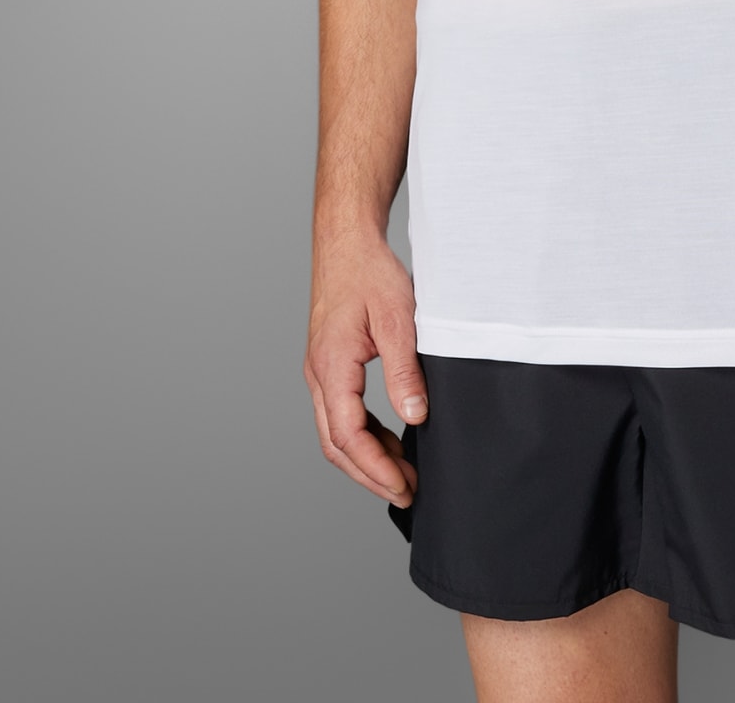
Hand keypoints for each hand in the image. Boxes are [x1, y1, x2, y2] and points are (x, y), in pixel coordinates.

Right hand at [303, 222, 426, 505]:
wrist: (347, 242)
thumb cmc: (369, 273)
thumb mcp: (397, 320)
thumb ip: (404, 372)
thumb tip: (416, 416)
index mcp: (331, 368)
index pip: (347, 437)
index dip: (375, 469)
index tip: (404, 487)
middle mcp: (318, 376)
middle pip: (336, 445)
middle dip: (370, 475)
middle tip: (407, 492)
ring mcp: (321, 372)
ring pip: (335, 432)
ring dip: (367, 457)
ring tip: (403, 472)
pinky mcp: (330, 365)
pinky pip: (341, 413)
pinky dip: (364, 434)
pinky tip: (390, 439)